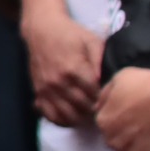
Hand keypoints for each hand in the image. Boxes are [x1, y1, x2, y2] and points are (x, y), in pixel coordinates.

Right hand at [23, 8, 103, 127]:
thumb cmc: (70, 34)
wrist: (41, 29)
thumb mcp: (91, 41)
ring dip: (81, 117)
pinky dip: (62, 120)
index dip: (105, 97)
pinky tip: (71, 116)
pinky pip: (50, 115)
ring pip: (67, 115)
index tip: (111, 95)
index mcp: (74, 69)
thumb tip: (108, 81)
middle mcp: (59, 82)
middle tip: (103, 106)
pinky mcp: (38, 92)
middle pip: (83, 107)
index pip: (95, 94)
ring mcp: (47, 89)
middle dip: (95, 109)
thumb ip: (101, 61)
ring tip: (88, 112)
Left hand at [100, 68, 149, 150]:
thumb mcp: (121, 78)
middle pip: (117, 144)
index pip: (108, 127)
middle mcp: (110, 140)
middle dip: (129, 140)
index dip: (122, 124)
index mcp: (103, 119)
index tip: (136, 122)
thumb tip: (96, 106)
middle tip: (148, 133)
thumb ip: (105, 94)